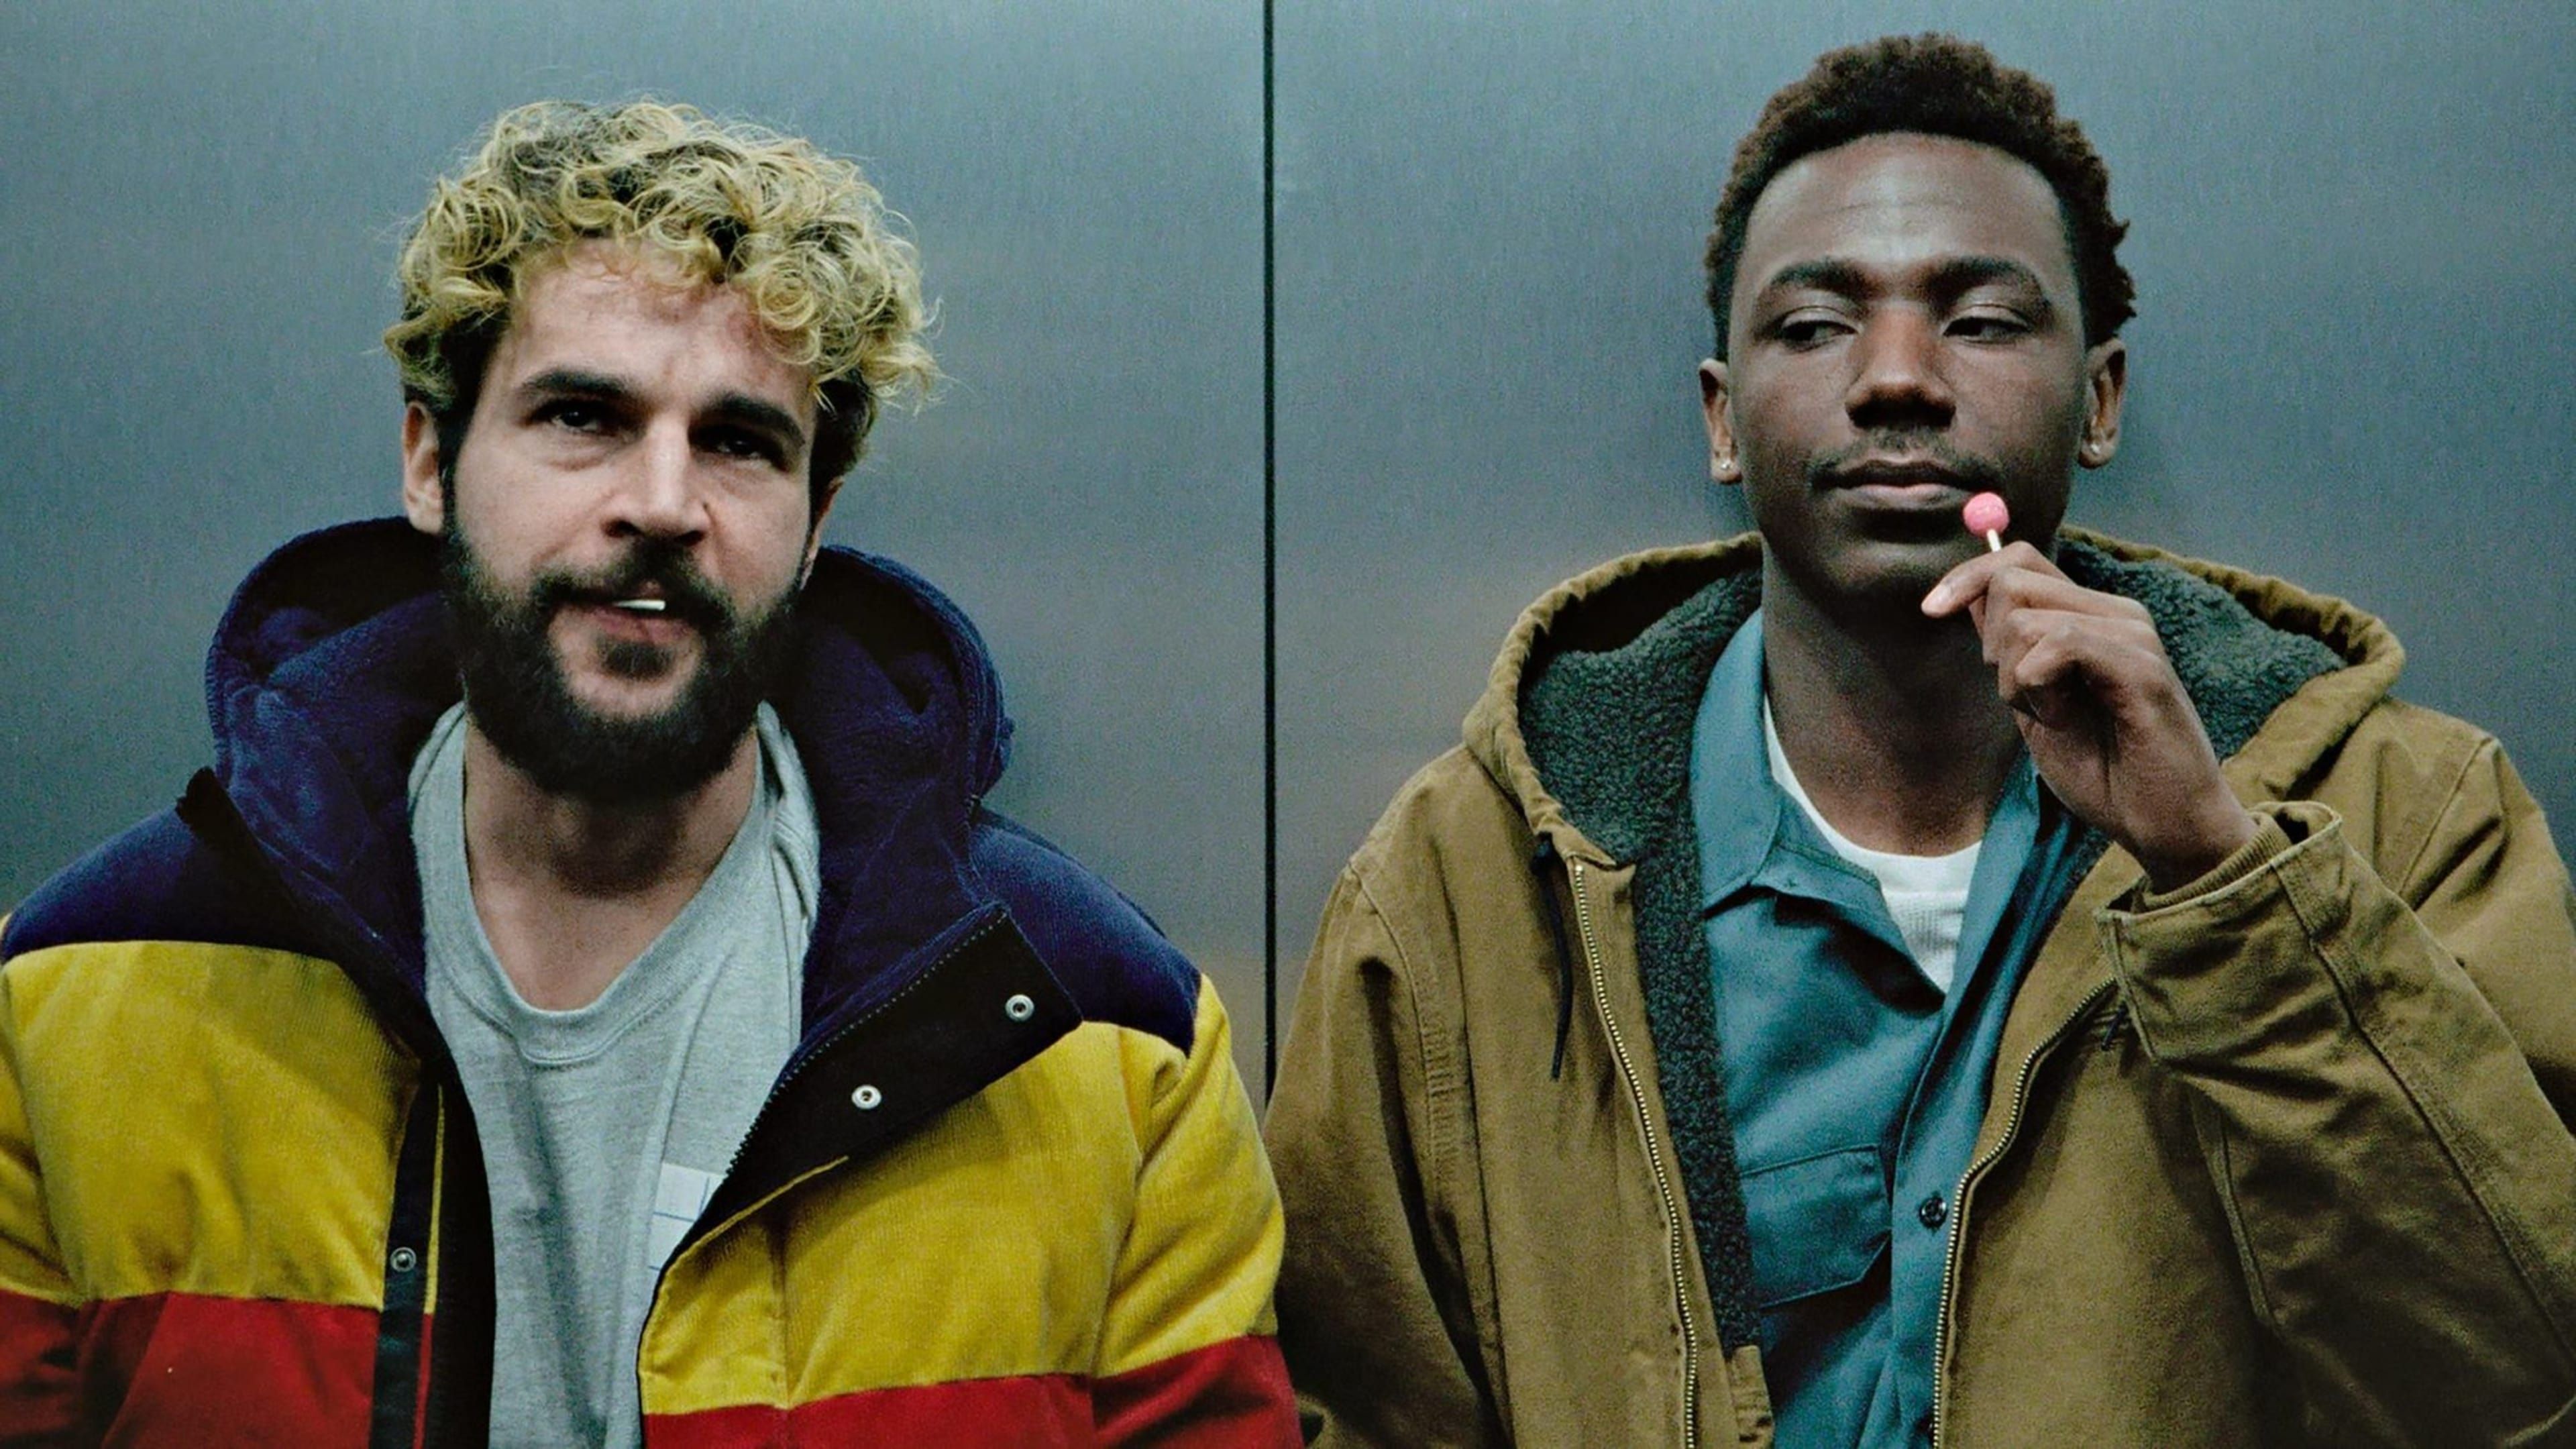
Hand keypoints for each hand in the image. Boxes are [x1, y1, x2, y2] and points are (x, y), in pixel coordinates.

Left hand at [1922, 543, 2257, 891]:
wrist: (2161, 824)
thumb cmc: (2103, 771)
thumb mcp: (2034, 704)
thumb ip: (2010, 651)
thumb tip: (1967, 596)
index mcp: (2091, 617)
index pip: (2019, 560)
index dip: (1967, 577)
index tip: (1930, 610)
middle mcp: (2116, 613)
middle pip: (2011, 582)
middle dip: (1993, 648)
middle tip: (2029, 700)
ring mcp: (2133, 635)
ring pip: (2024, 621)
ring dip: (2017, 681)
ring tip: (2058, 717)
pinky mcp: (2142, 666)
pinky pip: (2061, 644)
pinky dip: (2039, 687)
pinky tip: (2065, 718)